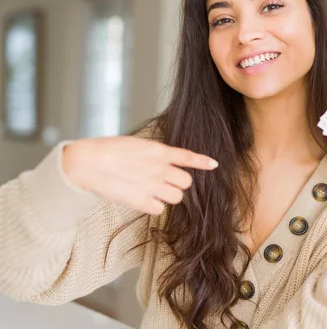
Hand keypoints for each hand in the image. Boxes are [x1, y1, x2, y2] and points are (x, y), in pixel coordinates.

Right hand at [62, 136, 218, 214]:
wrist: (86, 163)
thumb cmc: (108, 150)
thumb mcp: (137, 144)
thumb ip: (155, 153)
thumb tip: (166, 160)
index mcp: (158, 151)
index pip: (188, 157)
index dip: (203, 162)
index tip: (213, 164)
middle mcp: (159, 168)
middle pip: (186, 182)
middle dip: (178, 183)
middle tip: (164, 181)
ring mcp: (152, 186)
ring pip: (177, 197)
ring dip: (169, 195)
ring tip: (153, 190)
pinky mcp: (142, 201)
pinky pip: (160, 209)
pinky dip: (154, 206)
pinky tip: (143, 199)